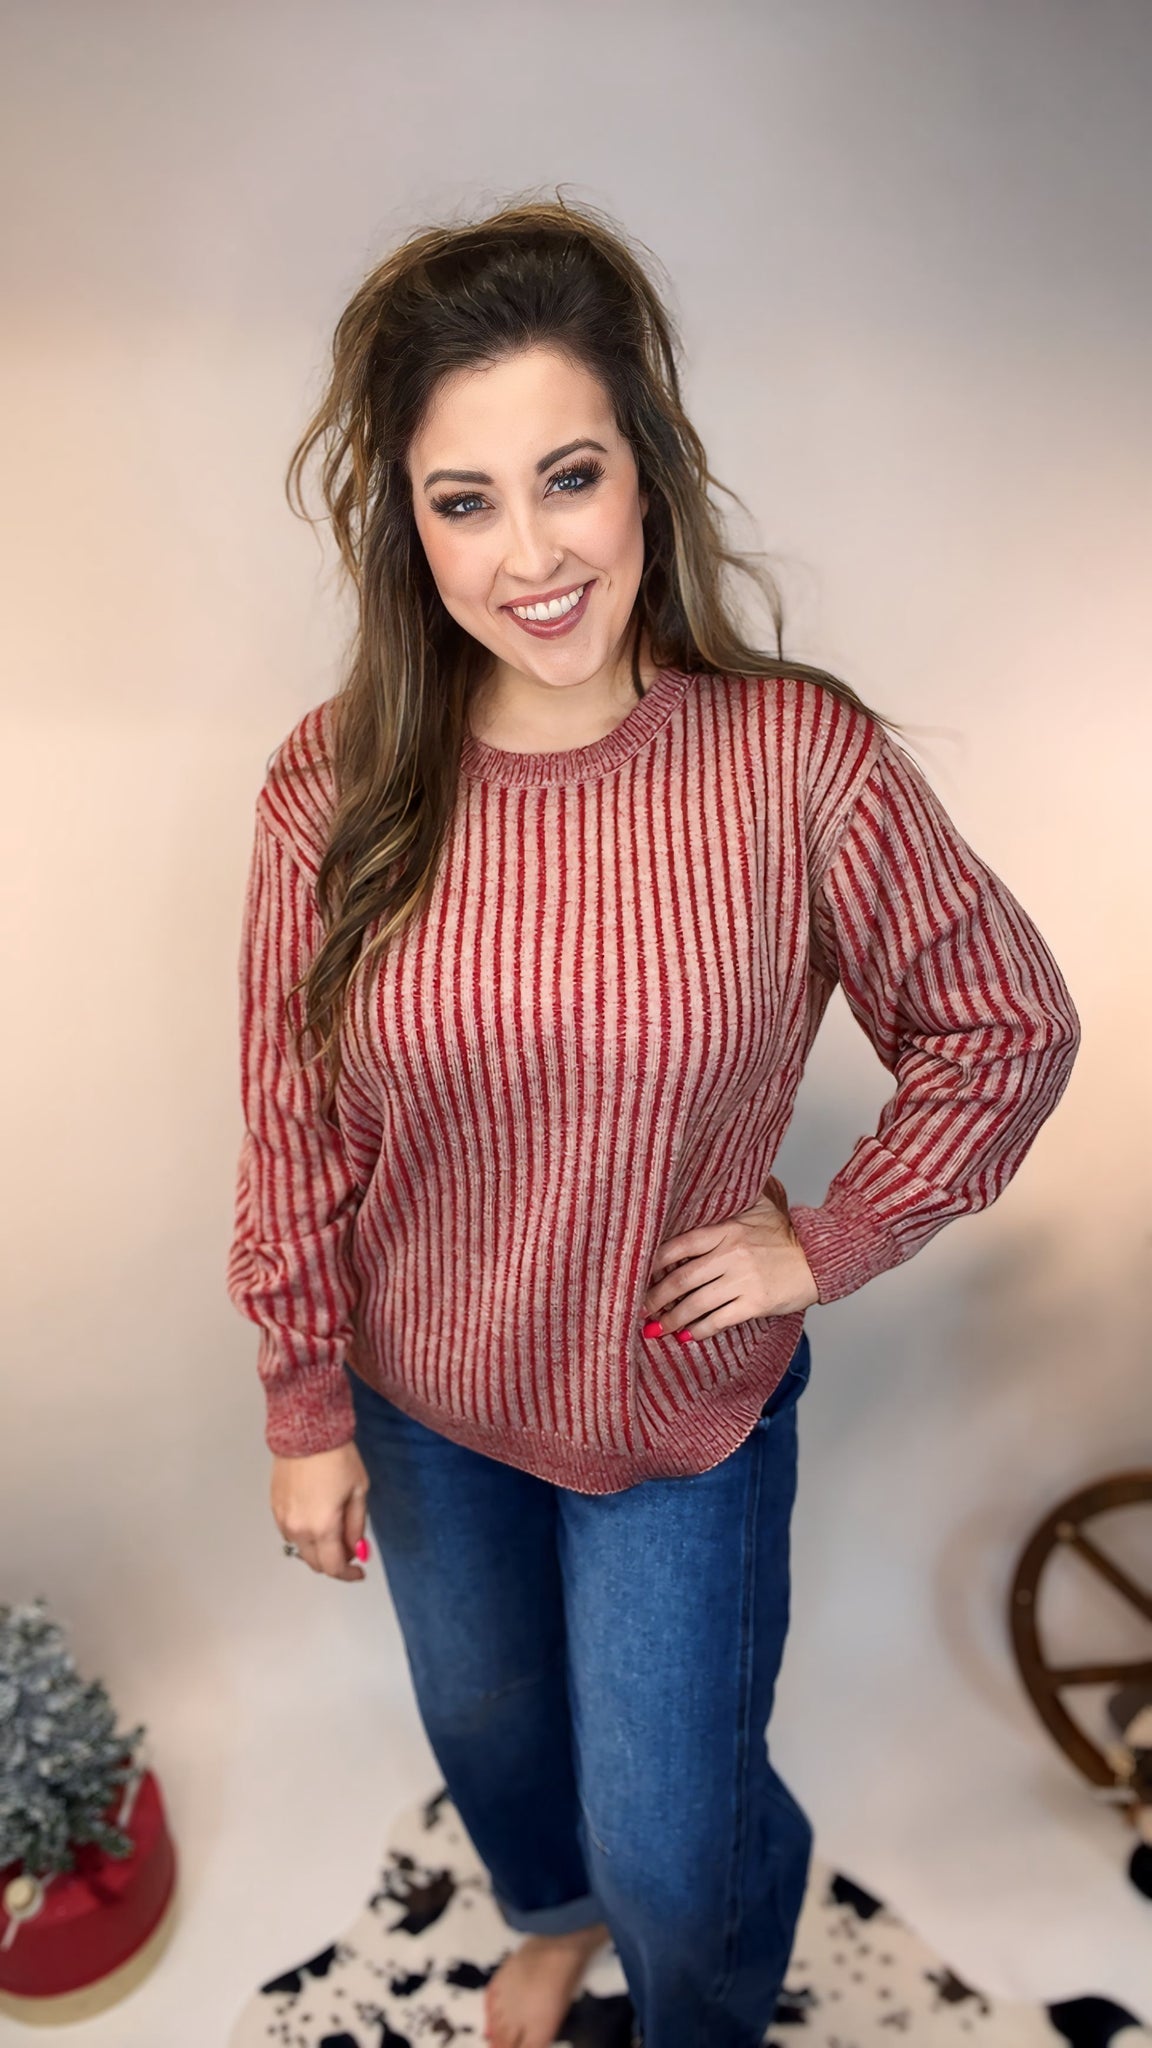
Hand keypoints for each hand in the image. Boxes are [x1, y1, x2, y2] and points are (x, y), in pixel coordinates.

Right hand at [270, 1441, 371, 1581]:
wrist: (307, 1432)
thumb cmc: (336, 1456)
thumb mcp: (358, 1492)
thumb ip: (356, 1526)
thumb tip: (357, 1550)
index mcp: (322, 1526)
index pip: (333, 1567)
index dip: (349, 1574)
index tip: (359, 1571)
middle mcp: (298, 1528)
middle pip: (315, 1563)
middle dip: (334, 1562)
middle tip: (350, 1549)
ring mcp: (283, 1519)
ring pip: (301, 1549)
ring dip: (318, 1549)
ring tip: (334, 1529)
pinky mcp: (274, 1507)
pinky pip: (290, 1533)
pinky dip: (304, 1535)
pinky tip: (317, 1518)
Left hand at [641, 1176, 818, 1340]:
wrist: (821, 1256)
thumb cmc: (789, 1234)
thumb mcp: (762, 1206)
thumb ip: (737, 1196)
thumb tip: (718, 1176)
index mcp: (727, 1230)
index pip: (680, 1244)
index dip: (655, 1262)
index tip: (639, 1274)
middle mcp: (730, 1255)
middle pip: (682, 1278)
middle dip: (656, 1296)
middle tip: (642, 1308)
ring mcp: (742, 1281)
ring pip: (696, 1303)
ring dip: (673, 1318)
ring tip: (657, 1328)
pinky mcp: (755, 1303)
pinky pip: (719, 1319)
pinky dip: (700, 1330)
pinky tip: (688, 1336)